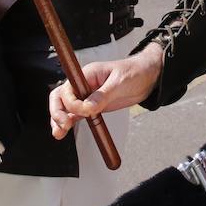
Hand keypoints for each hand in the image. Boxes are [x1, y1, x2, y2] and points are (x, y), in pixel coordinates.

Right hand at [48, 46, 162, 139]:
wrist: (147, 77)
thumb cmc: (134, 72)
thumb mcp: (120, 82)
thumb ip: (103, 95)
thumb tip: (88, 108)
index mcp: (87, 74)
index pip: (69, 88)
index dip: (71, 102)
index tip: (84, 112)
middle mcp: (83, 84)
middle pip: (60, 97)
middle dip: (58, 111)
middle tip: (63, 125)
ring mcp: (87, 96)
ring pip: (65, 107)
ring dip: (59, 119)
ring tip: (59, 133)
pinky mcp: (93, 106)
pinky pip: (76, 114)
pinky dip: (69, 123)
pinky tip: (64, 132)